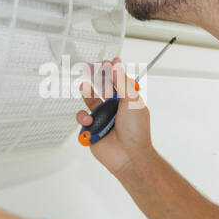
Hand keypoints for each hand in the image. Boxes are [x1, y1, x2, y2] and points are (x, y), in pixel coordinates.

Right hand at [76, 55, 152, 177]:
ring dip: (87, 93)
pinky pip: (82, 118)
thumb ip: (122, 82)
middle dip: (95, 76)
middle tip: (88, 67)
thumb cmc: (136, 132)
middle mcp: (114, 108)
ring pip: (90, 100)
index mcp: (127, 100)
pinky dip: (84, 117)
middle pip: (101, 87)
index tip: (104, 62)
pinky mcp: (92, 129)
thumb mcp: (132, 101)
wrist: (129, 156)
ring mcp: (103, 118)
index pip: (117, 81)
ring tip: (85, 88)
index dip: (110, 71)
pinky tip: (89, 121)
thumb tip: (116, 64)